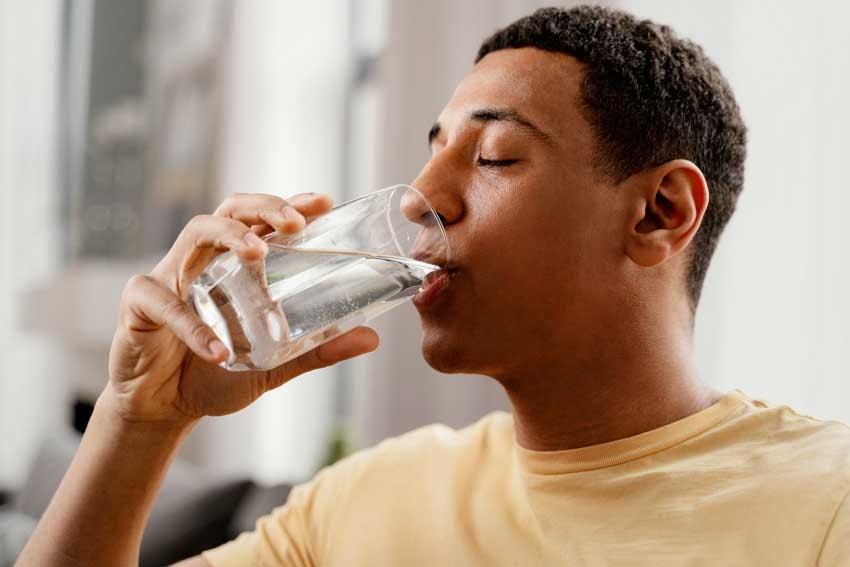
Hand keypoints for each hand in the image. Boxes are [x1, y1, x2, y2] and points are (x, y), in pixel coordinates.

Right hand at [106, 193, 379, 422]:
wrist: (163, 408)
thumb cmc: (216, 373)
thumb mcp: (274, 362)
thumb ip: (317, 349)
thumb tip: (371, 339)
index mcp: (234, 265)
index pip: (263, 221)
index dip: (290, 205)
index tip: (324, 202)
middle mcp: (204, 259)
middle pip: (231, 211)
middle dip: (264, 207)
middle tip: (294, 223)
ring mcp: (170, 275)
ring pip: (196, 233)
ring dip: (229, 236)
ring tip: (258, 254)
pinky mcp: (139, 304)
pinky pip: (164, 304)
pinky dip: (193, 326)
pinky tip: (218, 350)